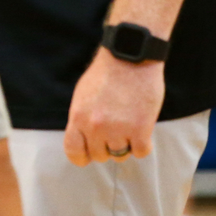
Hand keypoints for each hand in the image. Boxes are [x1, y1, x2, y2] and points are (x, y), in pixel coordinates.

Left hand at [63, 49, 164, 166]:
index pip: (73, 151)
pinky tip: (142, 130)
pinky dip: (143, 145)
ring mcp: (118, 129)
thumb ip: (81, 119)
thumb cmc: (106, 74)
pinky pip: (141, 152)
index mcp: (78, 117)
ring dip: (126, 144)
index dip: (81, 157)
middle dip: (107, 147)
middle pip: (100, 156)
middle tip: (115, 131)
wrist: (129, 58)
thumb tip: (83, 139)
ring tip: (129, 125)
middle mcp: (95, 126)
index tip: (88, 155)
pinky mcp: (140, 129)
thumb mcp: (82, 96)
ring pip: (121, 155)